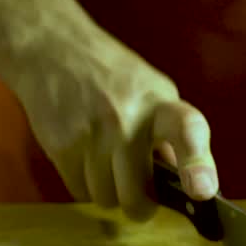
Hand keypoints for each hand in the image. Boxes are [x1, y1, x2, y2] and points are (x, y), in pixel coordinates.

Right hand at [0, 0, 218, 218]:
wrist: (44, 44)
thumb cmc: (109, 74)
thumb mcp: (150, 91)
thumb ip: (168, 137)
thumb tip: (186, 189)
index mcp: (159, 100)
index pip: (186, 132)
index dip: (195, 164)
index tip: (201, 191)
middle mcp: (127, 116)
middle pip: (135, 193)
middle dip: (136, 201)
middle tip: (138, 192)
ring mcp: (90, 132)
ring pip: (105, 199)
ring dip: (106, 192)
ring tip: (104, 160)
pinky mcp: (58, 144)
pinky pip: (79, 191)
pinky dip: (82, 183)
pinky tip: (80, 153)